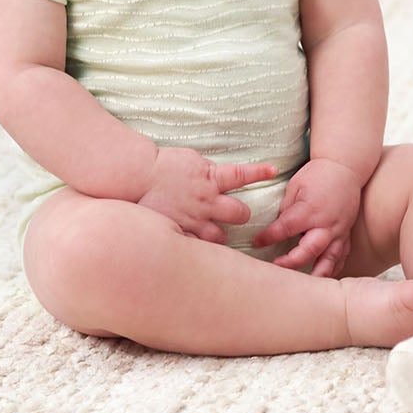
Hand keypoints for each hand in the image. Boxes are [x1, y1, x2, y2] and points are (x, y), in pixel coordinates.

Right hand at [136, 147, 278, 243]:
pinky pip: (195, 247)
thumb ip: (209, 171)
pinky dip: (197, 248)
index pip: (242, 175)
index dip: (260, 173)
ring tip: (215, 235)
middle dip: (242, 215)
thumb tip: (220, 175)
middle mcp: (207, 201)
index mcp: (211, 179)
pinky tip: (195, 251)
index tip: (273, 171)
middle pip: (240, 214)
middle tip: (236, 215)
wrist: (138, 175)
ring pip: (220, 237)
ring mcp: (194, 219)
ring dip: (220, 237)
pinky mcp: (180, 231)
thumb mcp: (192, 160)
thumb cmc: (164, 165)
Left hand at [254, 157, 365, 277]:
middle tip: (276, 268)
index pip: (284, 228)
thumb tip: (277, 227)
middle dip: (291, 263)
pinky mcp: (347, 233)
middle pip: (308, 250)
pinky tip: (323, 277)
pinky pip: (342, 255)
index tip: (255, 243)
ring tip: (305, 287)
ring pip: (329, 259)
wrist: (346, 167)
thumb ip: (286, 209)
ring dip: (316, 274)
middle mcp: (325, 223)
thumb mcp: (295, 186)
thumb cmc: (317, 174)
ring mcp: (339, 230)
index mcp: (309, 210)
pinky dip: (333, 268)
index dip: (267, 237)